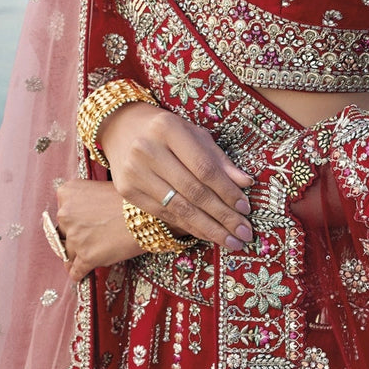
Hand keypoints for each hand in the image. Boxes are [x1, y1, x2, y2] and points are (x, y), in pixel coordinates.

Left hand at [55, 179, 145, 282]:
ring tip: (90, 255)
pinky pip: (75, 271)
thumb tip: (81, 216)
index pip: (61, 212)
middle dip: (75, 237)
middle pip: (62, 233)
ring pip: (68, 253)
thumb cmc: (131, 199)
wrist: (148, 214)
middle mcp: (65, 214)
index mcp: (67, 193)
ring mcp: (75, 237)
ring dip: (78, 255)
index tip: (82, 223)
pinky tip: (84, 272)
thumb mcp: (101, 188)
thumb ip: (84, 201)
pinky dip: (79, 273)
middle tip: (91, 238)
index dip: (73, 220)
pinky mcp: (86, 257)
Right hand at [99, 99, 255, 252]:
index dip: (227, 191)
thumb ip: (219, 159)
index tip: (246, 209)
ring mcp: (134, 172)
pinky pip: (164, 214)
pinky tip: (207, 234)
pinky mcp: (127, 190)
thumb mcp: (195, 134)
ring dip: (208, 228)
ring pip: (179, 208)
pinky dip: (189, 226)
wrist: (123, 127)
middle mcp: (147, 150)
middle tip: (244, 234)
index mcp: (168, 129)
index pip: (204, 168)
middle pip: (193, 192)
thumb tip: (246, 183)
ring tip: (230, 241)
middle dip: (222, 216)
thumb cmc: (168, 130)